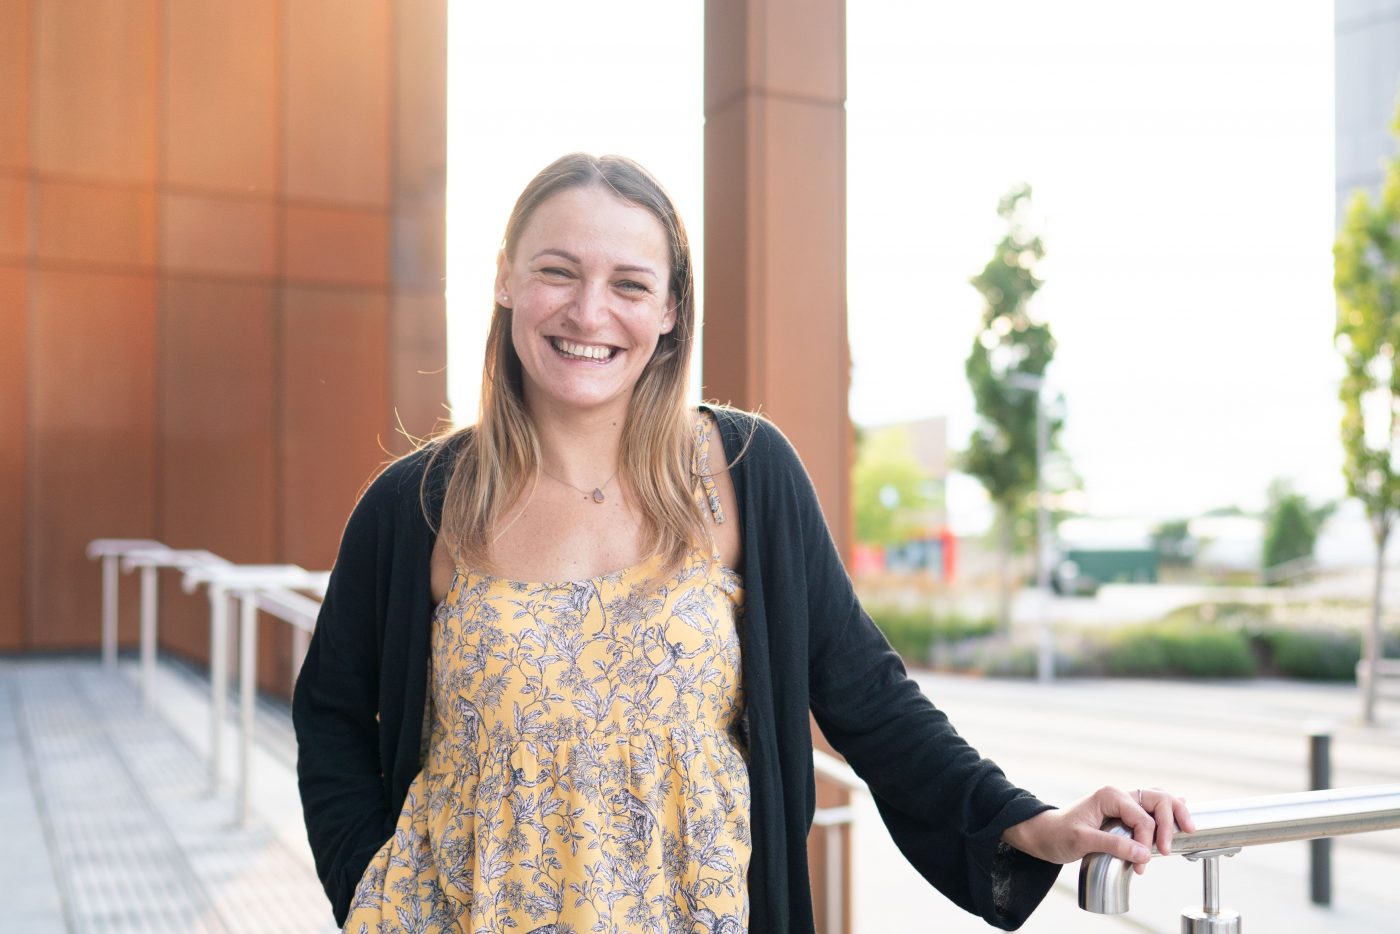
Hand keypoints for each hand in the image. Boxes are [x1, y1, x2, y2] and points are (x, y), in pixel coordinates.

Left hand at [1001, 786, 1195, 874]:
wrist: (1045, 835)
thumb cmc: (1059, 835)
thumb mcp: (1082, 841)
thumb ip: (1113, 845)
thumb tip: (1144, 853)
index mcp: (1109, 796)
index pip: (1142, 818)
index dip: (1147, 840)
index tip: (1142, 864)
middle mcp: (1119, 795)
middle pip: (1158, 800)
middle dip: (1168, 824)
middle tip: (1167, 850)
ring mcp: (1123, 802)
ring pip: (1159, 800)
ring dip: (1172, 816)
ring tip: (1186, 831)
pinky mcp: (1124, 813)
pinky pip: (1151, 808)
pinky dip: (1167, 813)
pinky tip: (1180, 817)